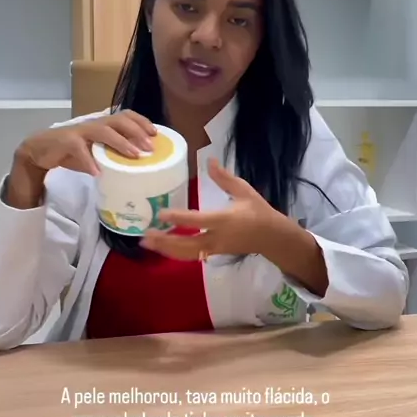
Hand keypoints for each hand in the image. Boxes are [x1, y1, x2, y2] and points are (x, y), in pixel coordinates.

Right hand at [14, 110, 156, 177]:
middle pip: (118, 120)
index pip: (125, 115)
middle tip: (150, 147)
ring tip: (134, 156)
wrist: (39, 151)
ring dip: (120, 143)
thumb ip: (111, 155)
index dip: (141, 121)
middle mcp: (94, 124)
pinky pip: (80, 150)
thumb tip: (135, 166)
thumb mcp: (95, 152)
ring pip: (103, 131)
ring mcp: (80, 132)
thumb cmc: (71, 152)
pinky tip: (98, 172)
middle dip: (136, 131)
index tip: (156, 133)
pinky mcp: (66, 142)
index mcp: (102, 124)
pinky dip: (89, 161)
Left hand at [141, 158, 278, 259]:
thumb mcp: (244, 190)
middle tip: (144, 236)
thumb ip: (225, 178)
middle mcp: (217, 237)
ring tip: (146, 243)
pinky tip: (162, 248)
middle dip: (165, 242)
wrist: (272, 237)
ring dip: (166, 250)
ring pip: (187, 253)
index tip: (162, 214)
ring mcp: (215, 248)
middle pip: (187, 244)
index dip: (179, 218)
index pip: (198, 220)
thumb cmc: (258, 211)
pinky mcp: (214, 253)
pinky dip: (175, 253)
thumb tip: (210, 160)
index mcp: (224, 220)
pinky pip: (192, 255)